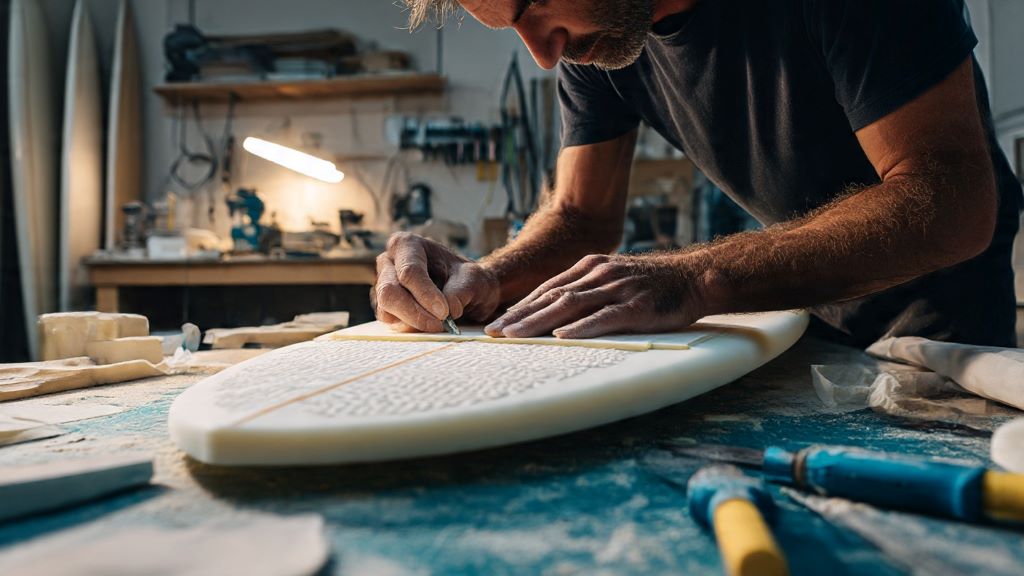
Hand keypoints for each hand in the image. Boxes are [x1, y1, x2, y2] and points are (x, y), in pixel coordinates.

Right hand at [373, 232, 500, 332]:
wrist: (466, 291)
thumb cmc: (467, 279)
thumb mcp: (472, 279)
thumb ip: (461, 291)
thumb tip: (448, 309)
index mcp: (407, 245)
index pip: (410, 272)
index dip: (425, 294)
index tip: (444, 312)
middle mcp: (388, 263)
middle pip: (390, 292)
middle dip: (414, 313)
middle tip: (439, 325)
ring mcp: (383, 286)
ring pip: (386, 311)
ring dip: (413, 323)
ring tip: (439, 325)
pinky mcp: (385, 308)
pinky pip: (391, 323)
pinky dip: (410, 328)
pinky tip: (429, 325)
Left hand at [484, 254, 704, 338]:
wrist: (695, 277)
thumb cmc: (652, 285)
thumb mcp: (614, 279)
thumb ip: (587, 291)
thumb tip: (556, 315)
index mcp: (590, 267)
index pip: (547, 289)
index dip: (521, 306)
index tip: (498, 322)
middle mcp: (599, 274)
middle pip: (551, 297)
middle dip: (520, 316)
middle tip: (494, 333)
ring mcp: (618, 288)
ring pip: (570, 305)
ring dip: (539, 322)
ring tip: (515, 336)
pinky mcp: (637, 306)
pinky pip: (605, 317)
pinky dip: (582, 327)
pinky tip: (563, 337)